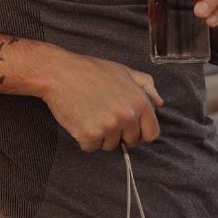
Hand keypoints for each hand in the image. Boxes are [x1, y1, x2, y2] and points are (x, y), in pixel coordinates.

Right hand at [41, 48, 163, 152]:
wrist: (59, 73)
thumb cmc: (90, 70)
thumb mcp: (122, 71)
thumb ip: (145, 85)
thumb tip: (159, 103)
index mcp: (139, 102)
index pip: (151, 133)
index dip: (139, 131)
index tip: (128, 127)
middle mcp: (127, 116)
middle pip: (131, 141)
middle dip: (119, 133)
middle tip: (103, 115)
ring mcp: (108, 127)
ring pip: (110, 145)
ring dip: (101, 136)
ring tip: (90, 114)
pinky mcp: (89, 135)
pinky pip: (91, 147)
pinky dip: (84, 138)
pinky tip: (79, 119)